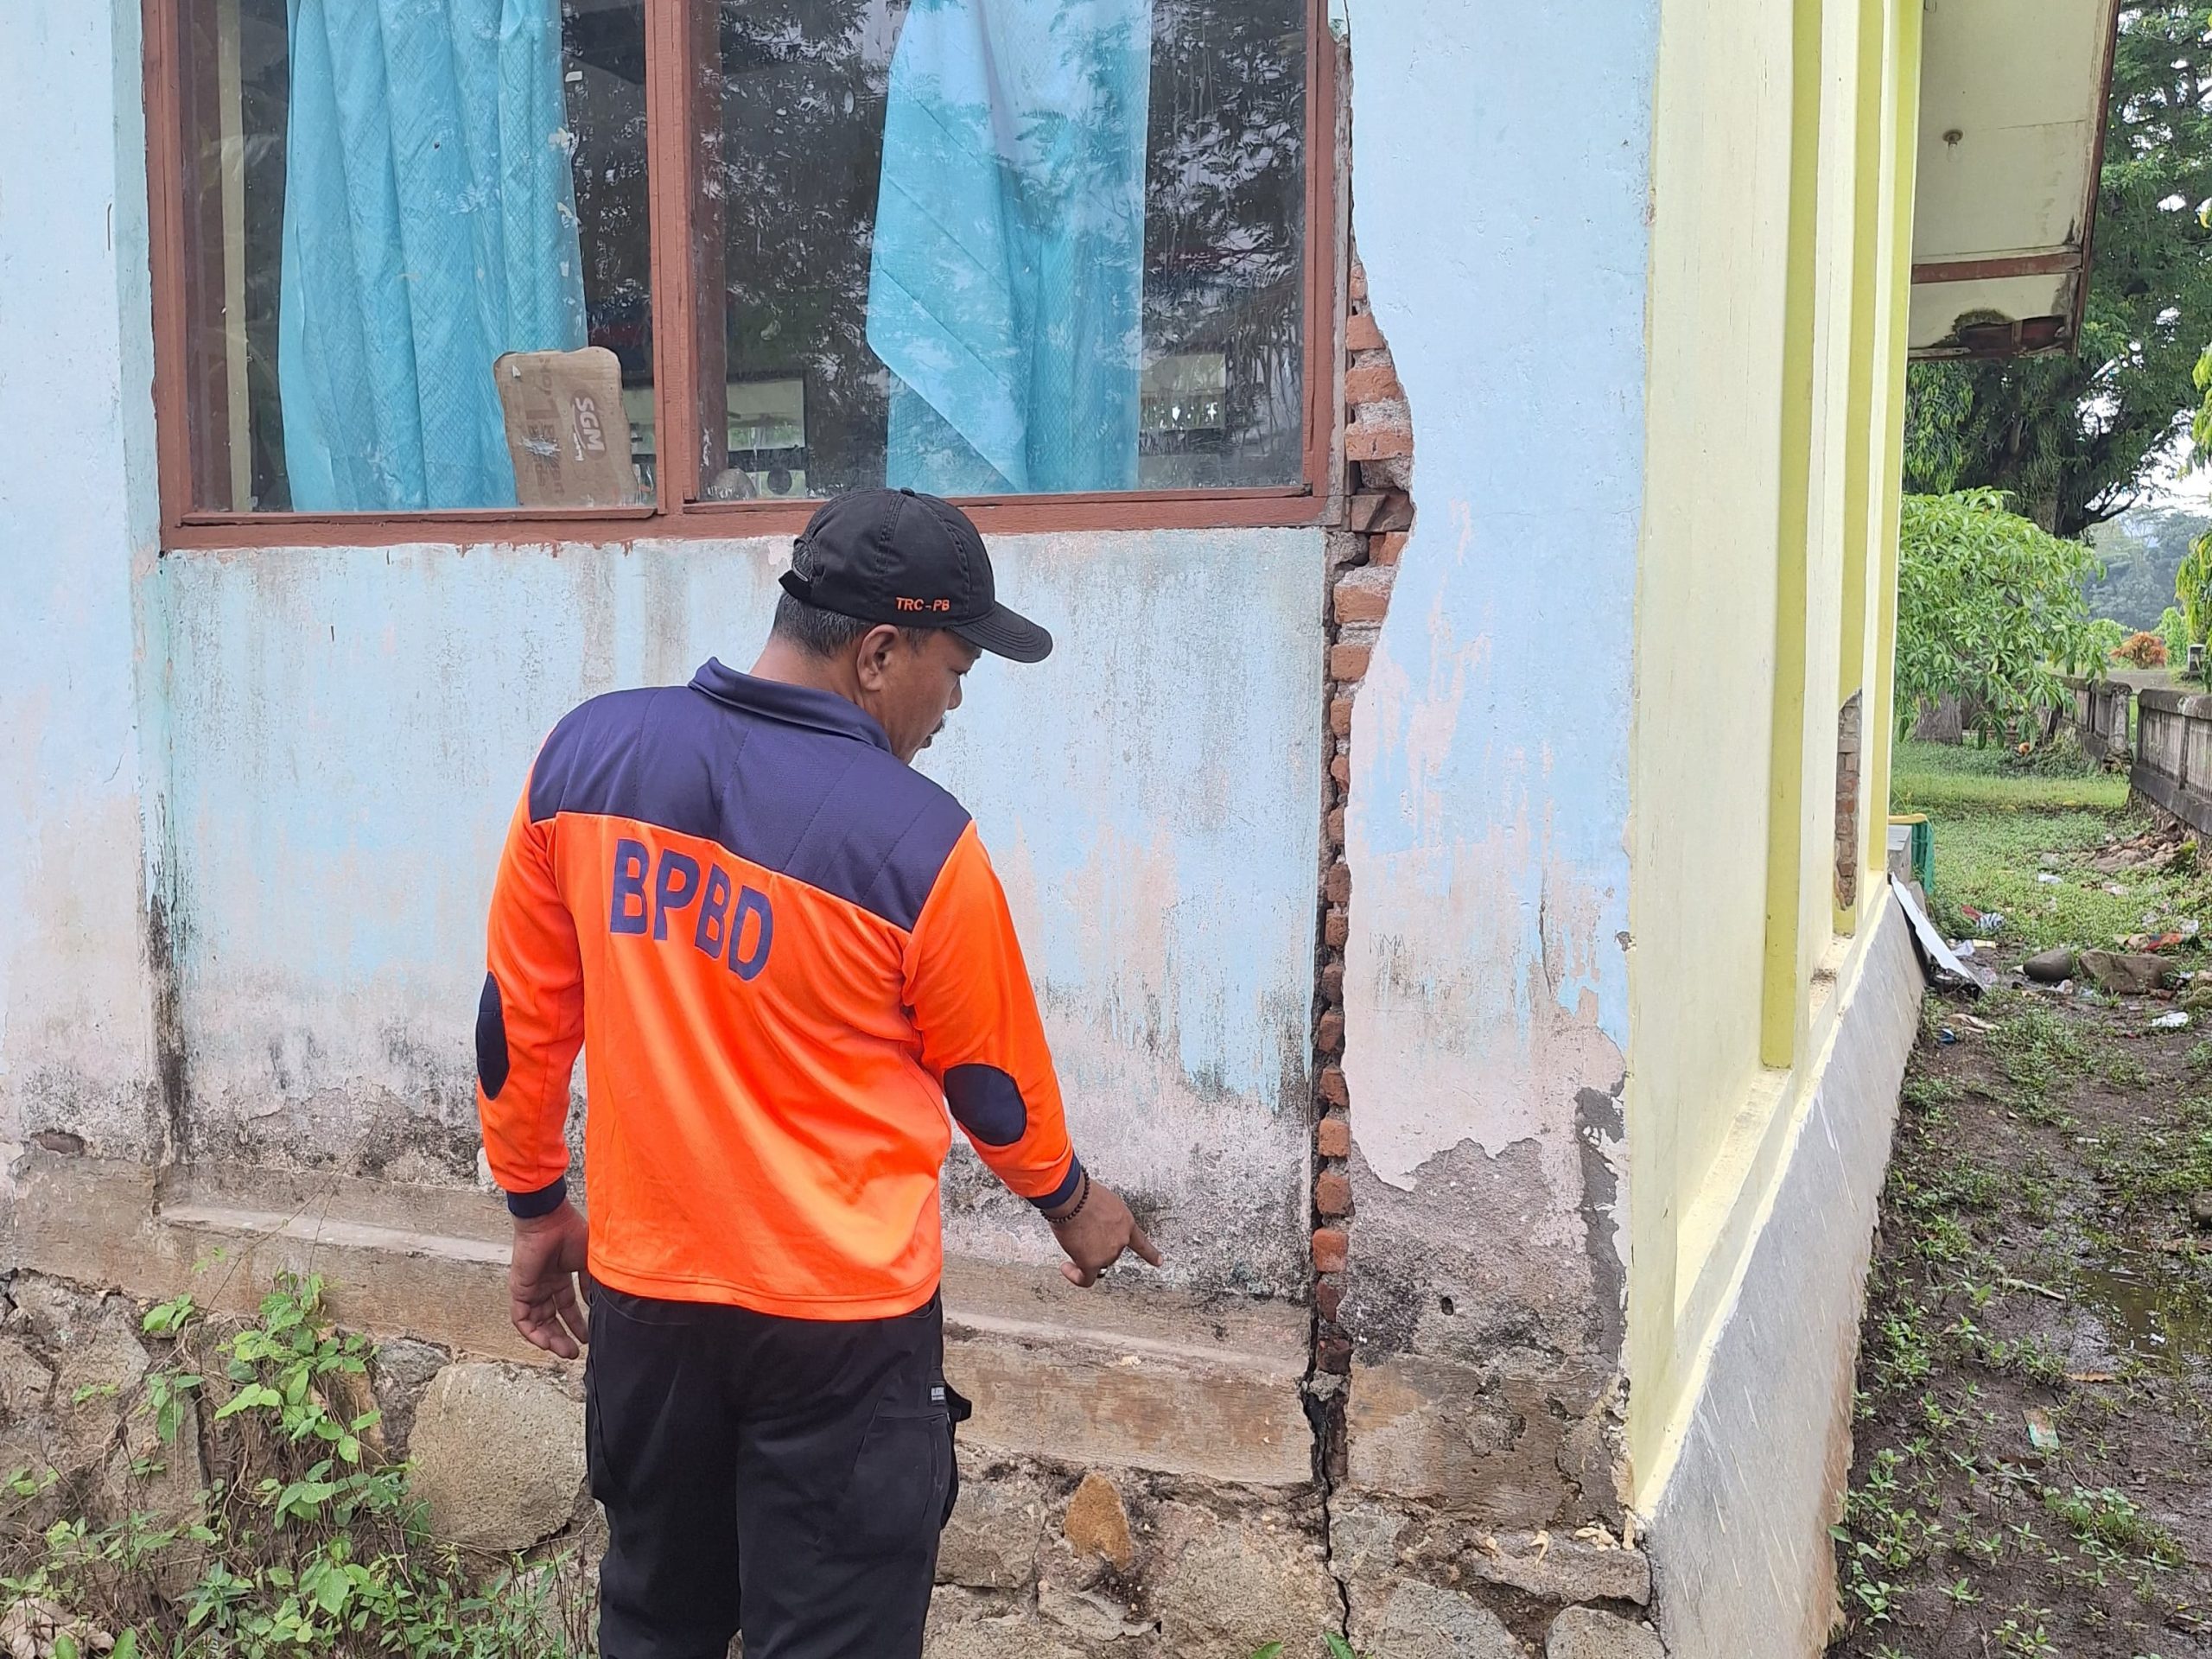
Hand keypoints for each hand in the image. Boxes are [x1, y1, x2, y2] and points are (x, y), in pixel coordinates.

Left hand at [509, 1200, 591, 1358]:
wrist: (550, 1219)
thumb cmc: (571, 1232)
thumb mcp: (590, 1262)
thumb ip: (592, 1284)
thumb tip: (597, 1304)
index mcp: (560, 1275)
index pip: (566, 1306)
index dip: (577, 1323)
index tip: (588, 1336)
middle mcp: (544, 1284)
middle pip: (551, 1318)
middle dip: (563, 1336)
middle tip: (574, 1352)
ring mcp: (531, 1287)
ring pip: (537, 1322)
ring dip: (550, 1339)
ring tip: (565, 1351)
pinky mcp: (519, 1289)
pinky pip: (521, 1318)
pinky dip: (532, 1333)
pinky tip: (547, 1342)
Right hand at [1045, 1175, 1161, 1287]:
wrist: (1073, 1198)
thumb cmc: (1083, 1193)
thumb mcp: (1103, 1201)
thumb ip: (1104, 1218)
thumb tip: (1092, 1223)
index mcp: (1125, 1222)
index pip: (1140, 1242)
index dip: (1150, 1254)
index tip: (1159, 1261)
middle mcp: (1121, 1239)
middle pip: (1108, 1252)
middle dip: (1094, 1247)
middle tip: (1079, 1233)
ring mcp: (1108, 1253)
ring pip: (1094, 1262)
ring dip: (1083, 1255)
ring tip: (1070, 1236)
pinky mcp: (1092, 1262)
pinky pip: (1086, 1278)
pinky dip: (1076, 1276)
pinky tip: (1066, 1268)